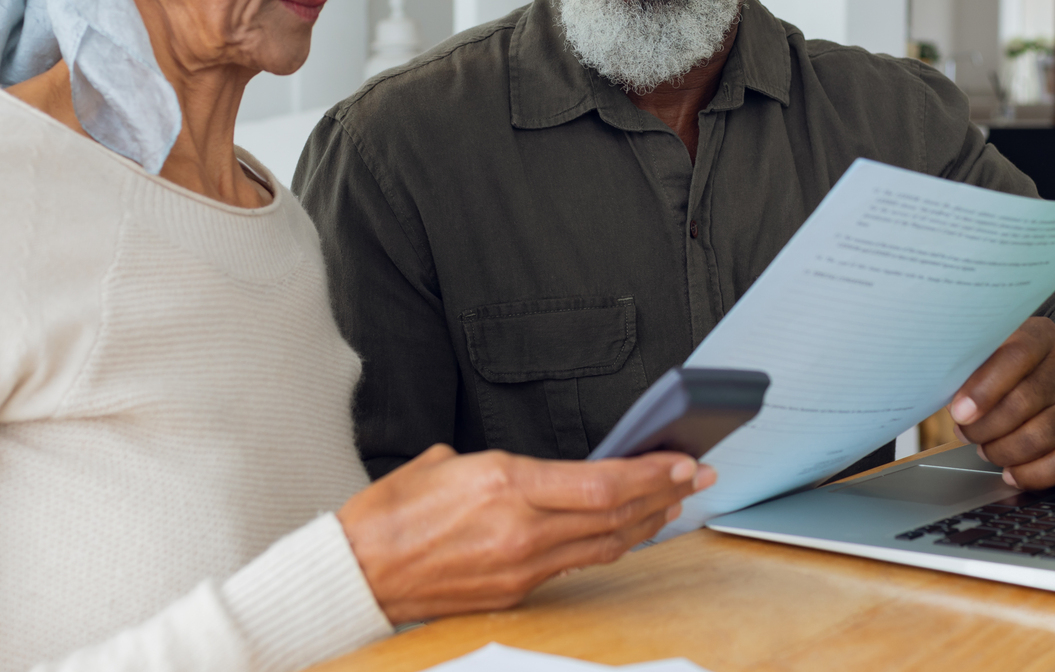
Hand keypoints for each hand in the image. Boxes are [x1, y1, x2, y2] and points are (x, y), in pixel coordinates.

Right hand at [336, 445, 713, 623]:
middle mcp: (521, 527)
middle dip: (664, 494)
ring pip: (604, 545)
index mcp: (504, 482)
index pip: (601, 482)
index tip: (680, 461)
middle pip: (615, 515)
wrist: (356, 573)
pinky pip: (576, 564)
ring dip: (646, 523)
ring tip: (675, 504)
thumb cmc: (388, 513)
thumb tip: (519, 470)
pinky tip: (626, 533)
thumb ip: (494, 463)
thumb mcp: (443, 462)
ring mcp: (521, 566)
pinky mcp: (515, 592)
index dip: (650, 474)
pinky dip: (609, 546)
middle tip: (698, 478)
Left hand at [949, 318, 1054, 490]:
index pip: (1015, 356)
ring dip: (1004, 451)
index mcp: (1041, 336)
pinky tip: (1012, 473)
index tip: (958, 412)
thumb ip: (970, 370)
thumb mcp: (991, 355)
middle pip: (1026, 401)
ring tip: (986, 449)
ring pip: (1043, 435)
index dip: (983, 388)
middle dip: (986, 427)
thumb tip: (944, 400)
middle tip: (966, 434)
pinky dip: (1034, 474)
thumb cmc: (1011, 371)